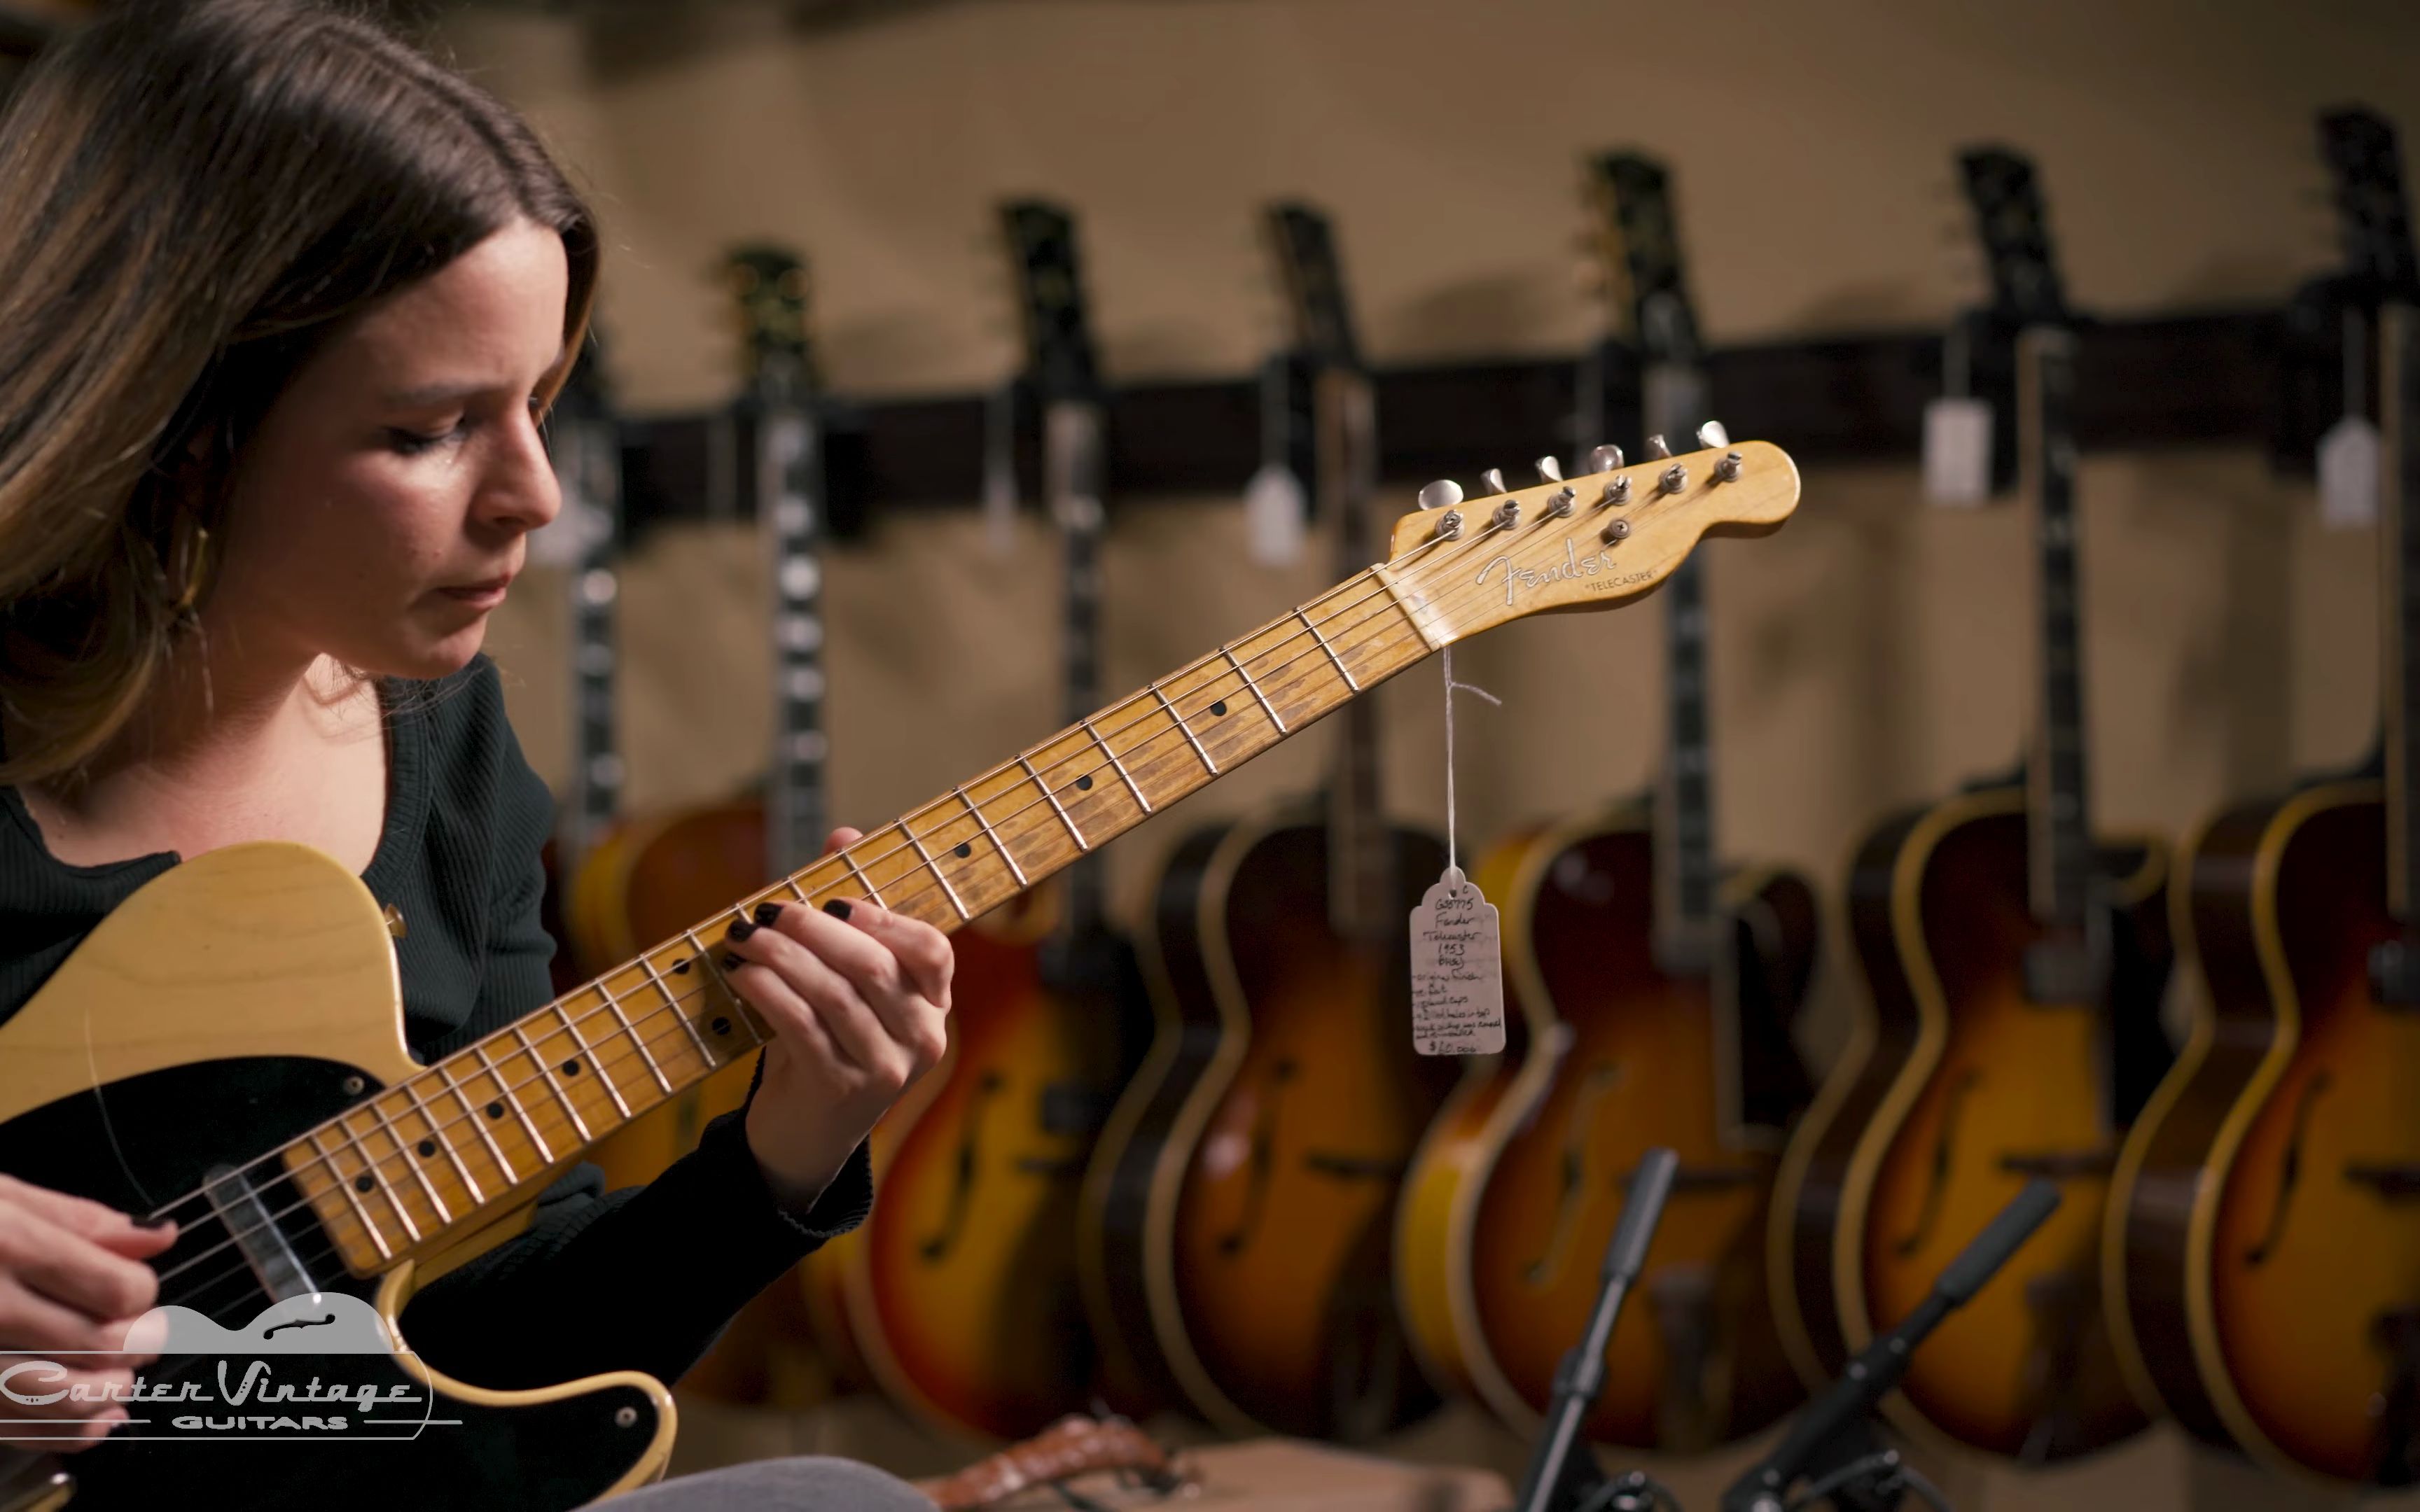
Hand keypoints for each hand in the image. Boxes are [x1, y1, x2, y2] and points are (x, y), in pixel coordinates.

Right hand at [0, 1174, 174, 1451]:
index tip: (132, 1288)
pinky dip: (67, 1430)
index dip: (140, 1292)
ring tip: (116, 1376)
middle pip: (102, 1345)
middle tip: (139, 1333)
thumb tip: (159, 1237)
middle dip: (137, 1342)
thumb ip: (80, 1219)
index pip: (118, 1289)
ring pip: (64, 1399)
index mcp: (7, 1246)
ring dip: (107, 1392)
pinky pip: (17, 1428)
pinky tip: (92, 1418)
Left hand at [725, 827, 953, 1209]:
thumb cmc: (828, 1043)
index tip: (836, 900)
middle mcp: (921, 1040)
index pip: (933, 951)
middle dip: (814, 929)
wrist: (806, 1137)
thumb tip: (845, 836)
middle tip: (768, 909)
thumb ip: (850, 915)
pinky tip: (742, 974)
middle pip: (873, 966)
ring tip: (744, 937)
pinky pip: (800, 1026)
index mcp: (933, 1007)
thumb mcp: (845, 984)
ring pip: (833, 994)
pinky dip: (767, 992)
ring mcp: (885, 1070)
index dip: (885, 918)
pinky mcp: (840, 1091)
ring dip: (781, 957)